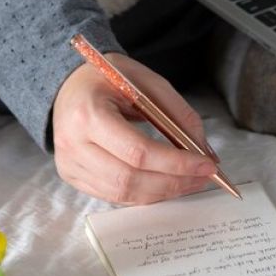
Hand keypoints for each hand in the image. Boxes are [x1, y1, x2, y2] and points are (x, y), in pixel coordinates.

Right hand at [53, 53, 218, 204]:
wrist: (70, 84)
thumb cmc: (109, 79)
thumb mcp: (147, 83)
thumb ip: (179, 114)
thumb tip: (205, 151)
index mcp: (88, 114)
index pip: (138, 152)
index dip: (176, 163)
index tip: (206, 165)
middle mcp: (72, 144)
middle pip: (130, 179)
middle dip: (173, 182)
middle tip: (203, 177)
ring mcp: (69, 164)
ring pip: (122, 193)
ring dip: (162, 192)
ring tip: (188, 182)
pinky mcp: (72, 176)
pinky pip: (113, 195)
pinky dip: (143, 193)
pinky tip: (163, 183)